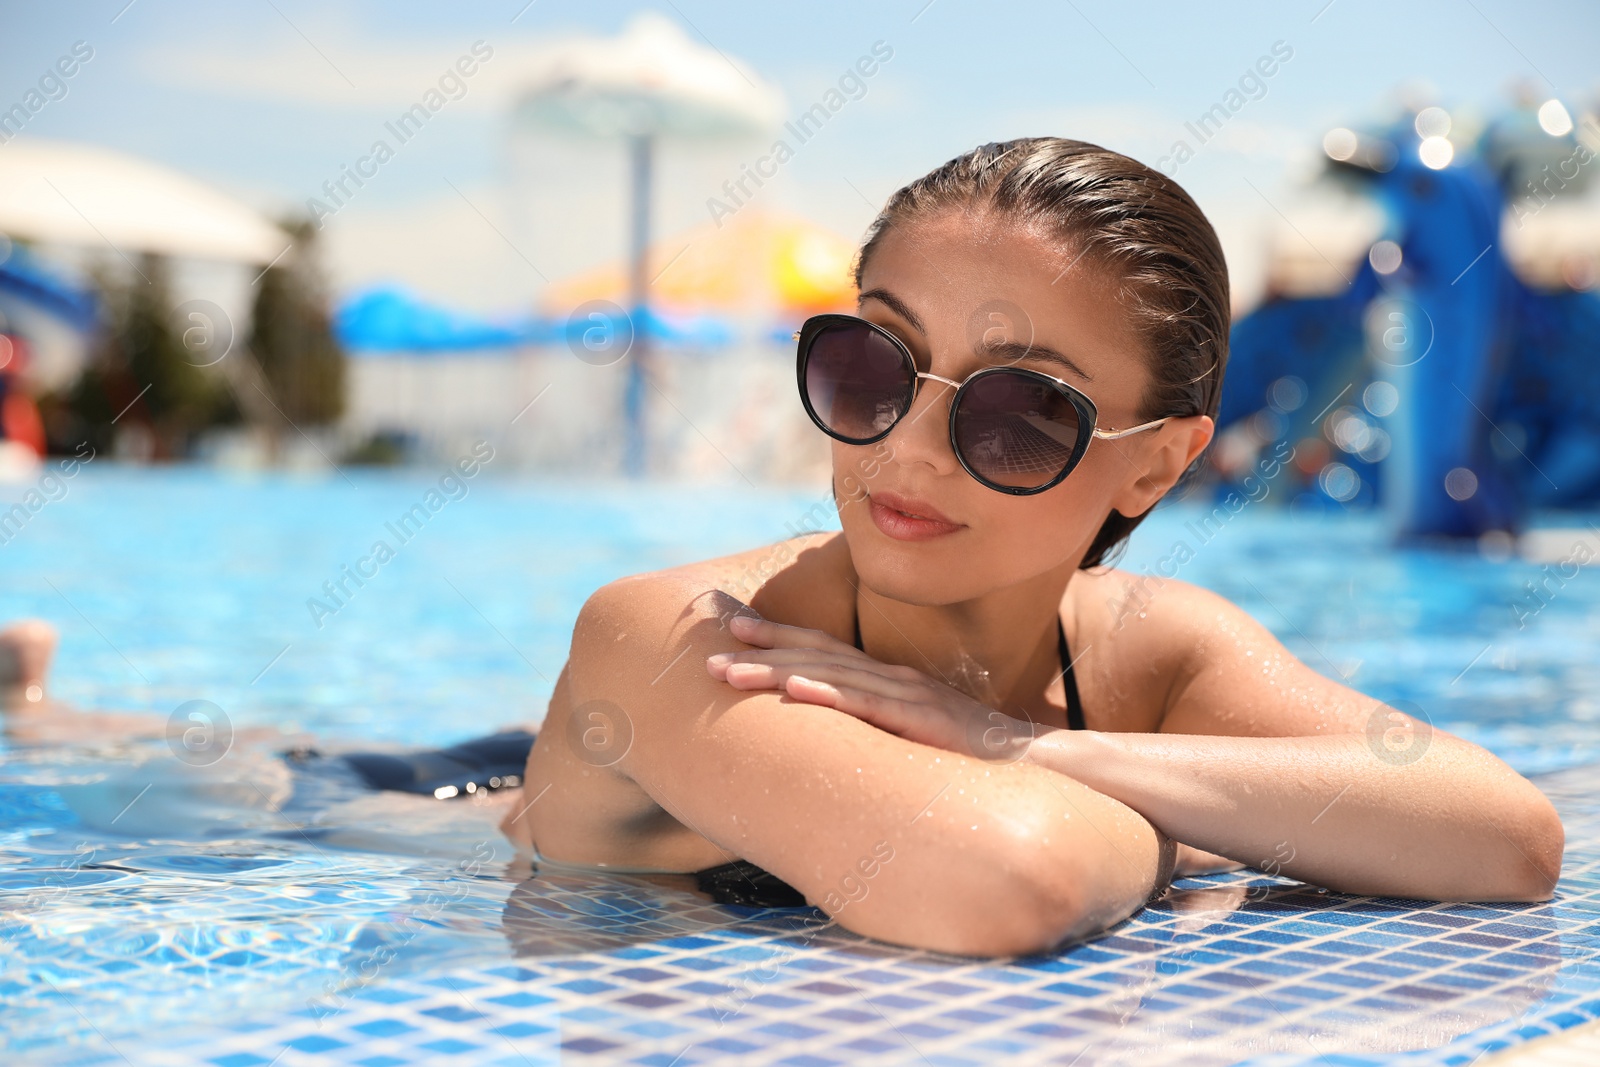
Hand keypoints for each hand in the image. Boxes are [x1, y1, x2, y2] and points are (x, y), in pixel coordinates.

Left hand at [706, 614, 1035, 761]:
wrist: (1035, 761)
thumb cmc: (972, 756)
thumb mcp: (915, 739)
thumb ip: (879, 734)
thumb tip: (836, 748)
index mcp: (889, 679)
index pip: (824, 648)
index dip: (777, 635)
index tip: (732, 625)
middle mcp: (892, 678)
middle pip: (816, 652)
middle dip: (761, 644)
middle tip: (711, 641)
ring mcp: (907, 695)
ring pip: (829, 675)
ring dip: (774, 670)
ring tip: (730, 669)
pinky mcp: (922, 720)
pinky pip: (867, 705)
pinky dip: (828, 694)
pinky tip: (794, 690)